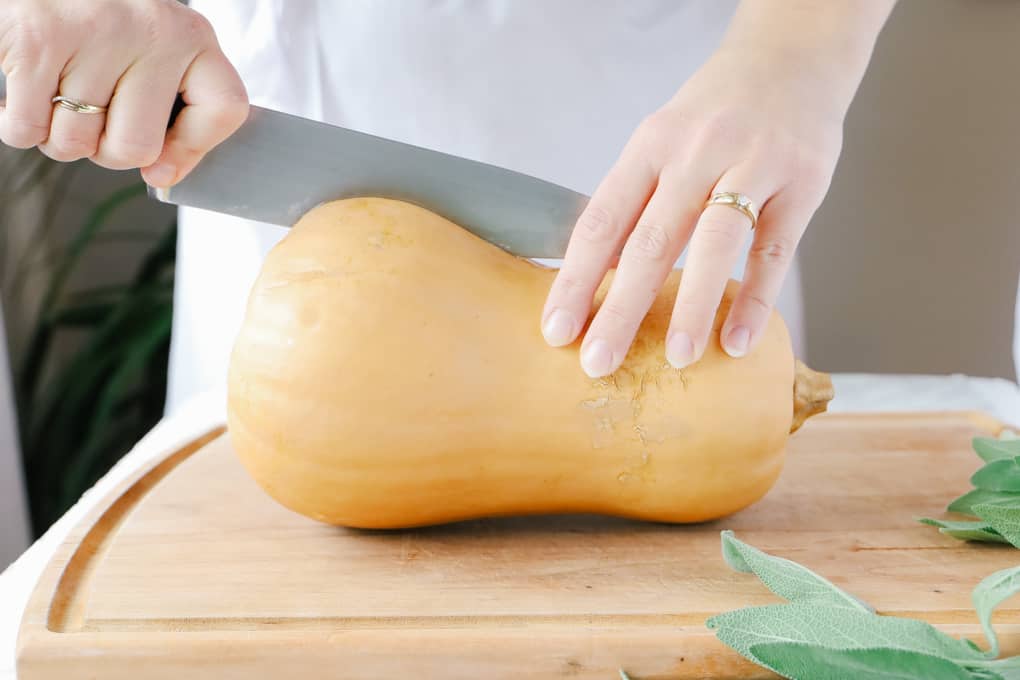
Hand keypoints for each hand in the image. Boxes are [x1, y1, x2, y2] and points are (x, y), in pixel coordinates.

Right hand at [0, 0, 247, 186]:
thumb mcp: (149, 51)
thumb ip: (168, 107)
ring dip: (57, 136)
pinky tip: (25, 92)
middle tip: (90, 118)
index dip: (191, 151)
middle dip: (104, 150)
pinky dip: (19, 124)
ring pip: (76, 143)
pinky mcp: (40, 37)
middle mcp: (153, 30)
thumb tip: (163, 175)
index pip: (225, 109)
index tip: (163, 168)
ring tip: (56, 95)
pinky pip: (29, 128)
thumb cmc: (92, 20)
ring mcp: (97, 31)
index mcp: (190, 35)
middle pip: (137, 149)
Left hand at [541, 0, 893, 377]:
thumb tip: (595, 274)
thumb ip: (635, 201)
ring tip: (676, 359)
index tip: (556, 332)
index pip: (601, 221)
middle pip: (650, 240)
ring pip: (713, 243)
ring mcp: (752, 166)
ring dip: (691, 306)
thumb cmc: (716, 113)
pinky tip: (736, 341)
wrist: (793, 56)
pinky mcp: (802, 184)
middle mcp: (696, 153)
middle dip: (620, 308)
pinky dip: (755, 298)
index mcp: (650, 145)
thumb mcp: (662, 140)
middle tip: (598, 364)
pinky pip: (774, 250)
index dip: (575, 280)